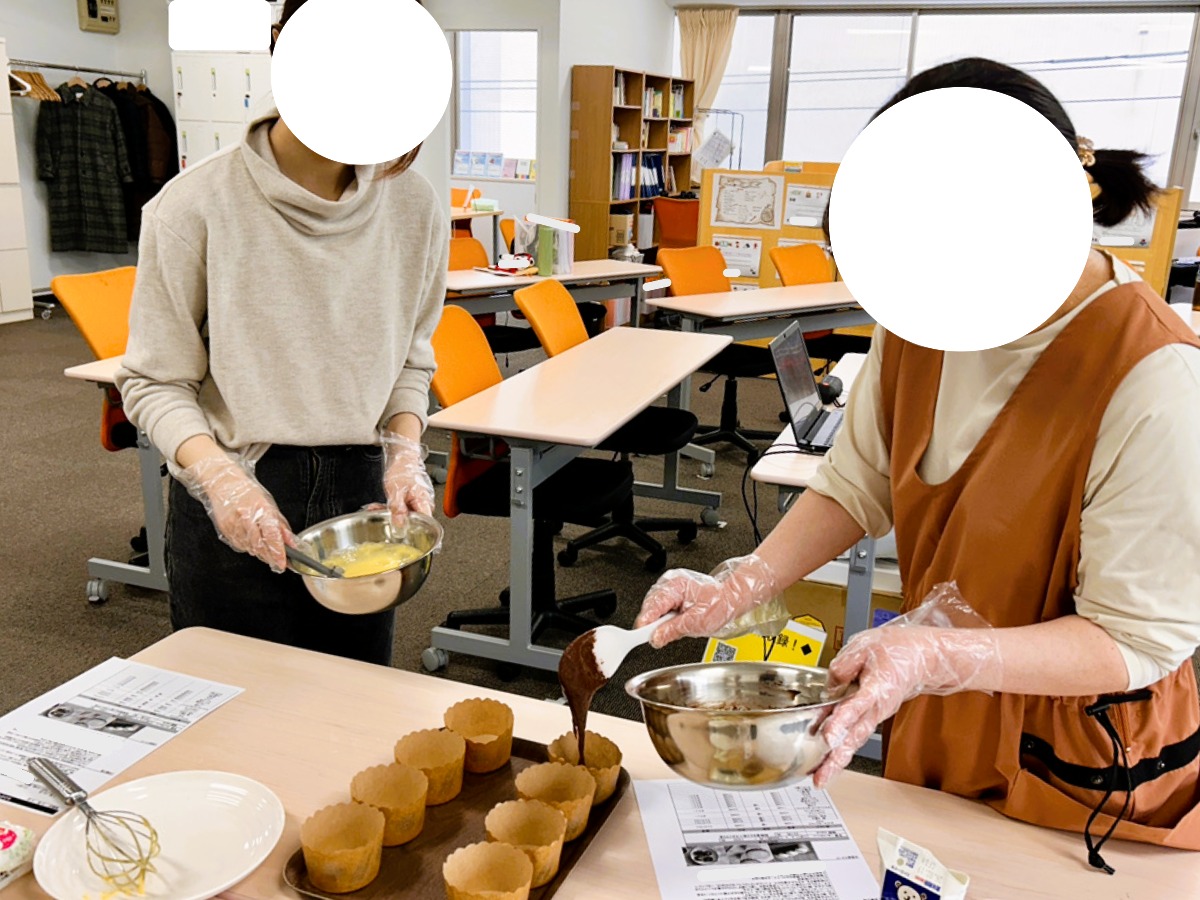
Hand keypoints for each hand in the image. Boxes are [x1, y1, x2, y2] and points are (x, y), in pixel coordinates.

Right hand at [179, 455, 292, 571]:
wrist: (223, 483)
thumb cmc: (248, 492)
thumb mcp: (270, 506)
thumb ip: (281, 526)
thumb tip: (292, 543)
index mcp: (261, 509)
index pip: (271, 536)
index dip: (278, 552)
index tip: (283, 563)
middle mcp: (246, 518)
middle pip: (260, 546)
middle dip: (270, 556)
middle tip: (278, 561)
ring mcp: (233, 525)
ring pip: (250, 548)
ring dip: (260, 552)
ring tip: (265, 547)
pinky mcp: (225, 530)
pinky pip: (239, 545)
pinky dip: (248, 546)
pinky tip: (250, 539)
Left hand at [381, 433, 434, 523]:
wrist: (402, 458)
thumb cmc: (403, 470)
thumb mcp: (396, 490)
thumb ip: (398, 508)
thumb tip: (399, 524)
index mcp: (423, 502)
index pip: (425, 524)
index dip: (415, 531)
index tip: (401, 534)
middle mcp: (422, 505)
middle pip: (411, 522)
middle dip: (394, 520)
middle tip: (380, 515)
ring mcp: (416, 504)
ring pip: (403, 516)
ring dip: (388, 513)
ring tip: (375, 508)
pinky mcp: (409, 503)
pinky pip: (400, 510)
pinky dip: (388, 509)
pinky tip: (377, 506)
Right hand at [633, 554, 777, 647]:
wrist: (730, 598)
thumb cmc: (719, 605)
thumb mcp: (697, 623)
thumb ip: (672, 630)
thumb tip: (655, 638)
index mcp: (676, 586)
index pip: (653, 604)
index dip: (645, 621)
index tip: (639, 635)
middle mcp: (671, 583)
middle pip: (650, 605)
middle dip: (653, 622)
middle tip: (660, 635)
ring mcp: (670, 586)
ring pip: (653, 607)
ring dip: (659, 620)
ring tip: (674, 626)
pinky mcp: (672, 593)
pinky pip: (660, 607)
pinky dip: (663, 617)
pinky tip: (673, 621)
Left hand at [812, 625, 1001, 787]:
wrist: (924, 659)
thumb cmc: (899, 650)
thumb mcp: (867, 646)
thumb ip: (843, 665)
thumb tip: (829, 685)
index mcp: (876, 688)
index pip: (855, 707)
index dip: (840, 722)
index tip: (827, 737)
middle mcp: (877, 708)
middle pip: (854, 736)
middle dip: (836, 758)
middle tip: (820, 777)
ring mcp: (876, 715)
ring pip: (855, 740)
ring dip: (837, 760)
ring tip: (821, 777)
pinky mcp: (873, 716)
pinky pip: (855, 734)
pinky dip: (842, 748)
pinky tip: (828, 759)